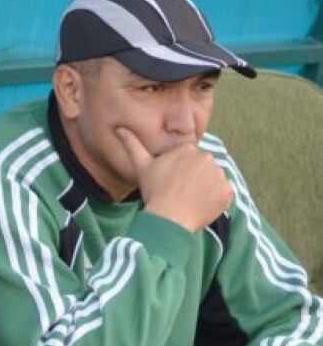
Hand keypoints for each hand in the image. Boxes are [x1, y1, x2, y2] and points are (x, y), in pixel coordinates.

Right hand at [116, 128, 231, 231]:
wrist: (168, 217)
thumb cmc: (154, 191)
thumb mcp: (141, 166)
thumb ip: (132, 145)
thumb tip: (119, 128)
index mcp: (188, 149)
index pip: (188, 159)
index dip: (180, 171)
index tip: (172, 183)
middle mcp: (207, 157)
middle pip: (202, 168)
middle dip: (194, 178)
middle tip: (180, 193)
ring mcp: (219, 174)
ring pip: (213, 180)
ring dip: (205, 188)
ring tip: (190, 200)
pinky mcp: (227, 192)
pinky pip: (223, 194)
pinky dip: (215, 200)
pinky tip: (201, 206)